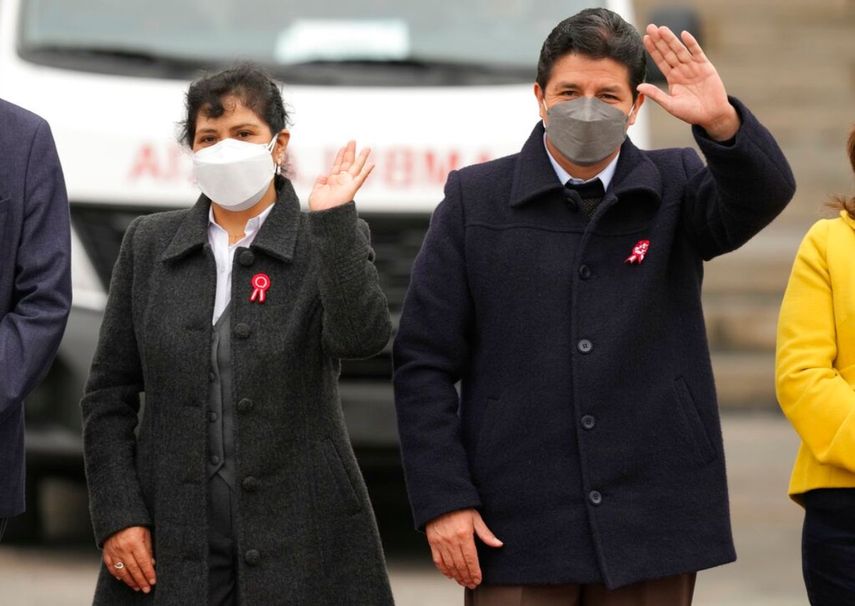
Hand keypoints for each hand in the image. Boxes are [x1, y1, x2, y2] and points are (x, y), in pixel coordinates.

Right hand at [103, 526, 155, 593]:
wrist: (116, 515)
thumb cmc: (135, 523)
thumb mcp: (146, 533)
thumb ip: (148, 548)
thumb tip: (152, 564)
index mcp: (134, 542)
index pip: (143, 562)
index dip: (148, 573)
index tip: (153, 581)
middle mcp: (123, 548)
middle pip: (133, 569)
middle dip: (141, 581)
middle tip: (146, 589)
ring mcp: (113, 551)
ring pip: (122, 571)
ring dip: (130, 581)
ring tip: (137, 587)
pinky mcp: (106, 552)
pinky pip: (111, 567)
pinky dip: (117, 574)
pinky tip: (123, 579)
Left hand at [308, 140, 373, 211]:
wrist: (323, 216)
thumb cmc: (319, 208)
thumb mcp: (316, 192)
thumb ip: (319, 182)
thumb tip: (322, 175)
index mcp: (333, 181)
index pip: (338, 165)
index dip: (340, 156)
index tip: (343, 147)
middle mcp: (342, 181)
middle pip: (348, 163)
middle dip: (350, 151)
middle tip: (353, 140)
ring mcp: (348, 184)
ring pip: (356, 167)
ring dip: (362, 157)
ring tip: (367, 148)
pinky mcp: (352, 189)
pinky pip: (361, 178)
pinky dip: (366, 171)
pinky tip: (372, 164)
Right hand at [425, 508, 502, 588]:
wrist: (440, 500)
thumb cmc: (459, 507)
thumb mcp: (475, 517)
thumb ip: (486, 533)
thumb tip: (498, 544)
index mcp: (464, 535)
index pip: (471, 559)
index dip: (475, 572)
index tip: (478, 580)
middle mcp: (452, 541)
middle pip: (461, 565)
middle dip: (467, 577)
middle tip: (471, 584)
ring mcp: (441, 543)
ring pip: (450, 565)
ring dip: (457, 576)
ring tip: (463, 582)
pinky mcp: (433, 542)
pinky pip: (438, 561)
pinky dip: (444, 570)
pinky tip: (450, 574)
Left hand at [637, 25, 738, 140]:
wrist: (711, 115)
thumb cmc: (690, 112)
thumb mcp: (670, 104)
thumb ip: (656, 94)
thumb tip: (638, 86)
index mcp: (672, 78)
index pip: (660, 61)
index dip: (653, 50)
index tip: (645, 39)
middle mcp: (681, 70)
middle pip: (668, 52)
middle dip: (659, 40)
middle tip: (650, 27)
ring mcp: (693, 67)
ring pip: (680, 50)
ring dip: (671, 39)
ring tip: (662, 29)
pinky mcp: (705, 66)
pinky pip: (697, 52)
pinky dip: (691, 44)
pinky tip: (684, 35)